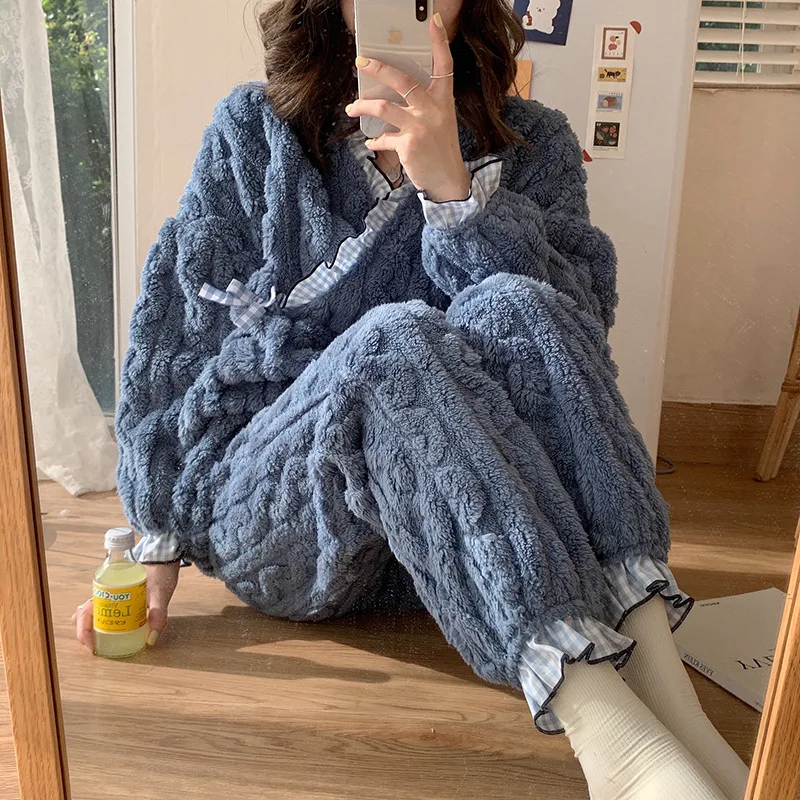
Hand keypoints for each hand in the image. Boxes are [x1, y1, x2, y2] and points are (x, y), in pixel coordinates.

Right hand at [72, 561, 180, 652]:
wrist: (165, 559)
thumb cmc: (160, 573)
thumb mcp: (160, 594)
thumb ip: (158, 614)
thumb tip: (151, 639)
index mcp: (109, 590)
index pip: (86, 612)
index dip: (83, 631)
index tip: (90, 645)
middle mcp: (106, 593)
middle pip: (84, 615)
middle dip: (84, 633)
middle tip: (96, 648)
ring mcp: (111, 595)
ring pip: (91, 614)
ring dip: (91, 629)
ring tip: (100, 644)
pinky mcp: (119, 599)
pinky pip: (103, 612)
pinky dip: (102, 625)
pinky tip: (111, 635)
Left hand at [345, 11, 470, 202]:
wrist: (448, 179)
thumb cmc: (441, 149)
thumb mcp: (440, 121)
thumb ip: (423, 106)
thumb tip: (394, 97)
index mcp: (443, 100)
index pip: (444, 65)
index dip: (439, 42)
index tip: (433, 20)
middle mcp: (433, 110)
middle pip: (403, 80)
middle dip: (379, 68)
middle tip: (361, 62)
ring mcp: (420, 127)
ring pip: (384, 108)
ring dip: (363, 107)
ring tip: (351, 108)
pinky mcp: (409, 145)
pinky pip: (384, 138)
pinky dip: (375, 141)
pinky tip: (370, 143)